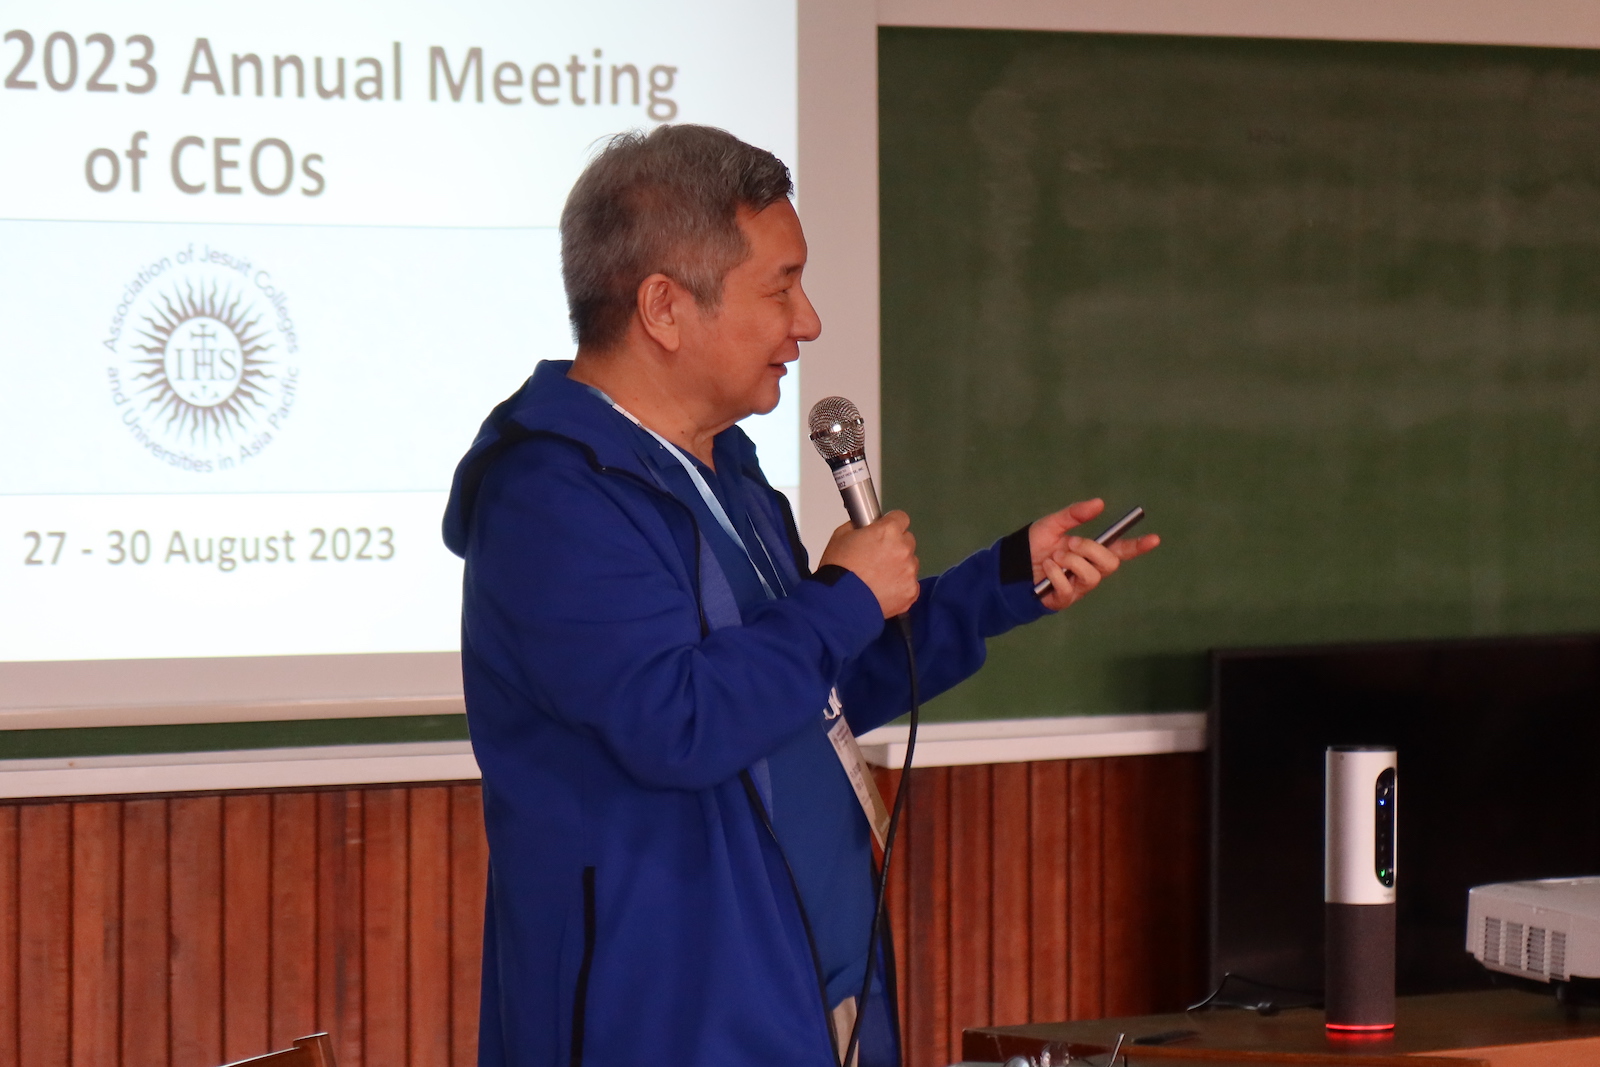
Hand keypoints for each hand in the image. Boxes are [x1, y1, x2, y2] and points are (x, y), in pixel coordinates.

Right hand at [817, 511, 920, 617]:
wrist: (839, 602)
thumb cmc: (837, 568)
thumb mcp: (841, 535)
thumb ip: (859, 527)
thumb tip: (866, 527)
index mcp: (889, 531)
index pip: (901, 518)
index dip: (890, 525)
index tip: (883, 533)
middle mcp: (904, 549)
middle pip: (907, 541)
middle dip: (895, 546)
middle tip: (877, 558)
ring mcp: (910, 572)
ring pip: (910, 564)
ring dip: (899, 567)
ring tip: (879, 578)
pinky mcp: (911, 592)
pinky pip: (910, 585)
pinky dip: (900, 587)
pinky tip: (884, 591)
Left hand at [1030, 498, 1159, 611]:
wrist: (1010, 565)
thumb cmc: (1034, 545)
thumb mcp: (1052, 524)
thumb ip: (1074, 514)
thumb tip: (1099, 503)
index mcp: (1090, 552)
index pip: (1121, 550)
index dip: (1138, 546)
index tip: (1154, 538)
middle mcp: (1089, 570)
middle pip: (1110, 564)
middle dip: (1092, 550)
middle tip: (1071, 543)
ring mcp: (1078, 587)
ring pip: (1093, 576)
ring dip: (1072, 562)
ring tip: (1053, 557)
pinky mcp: (1064, 599)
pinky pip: (1069, 588)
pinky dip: (1056, 574)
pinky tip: (1046, 570)